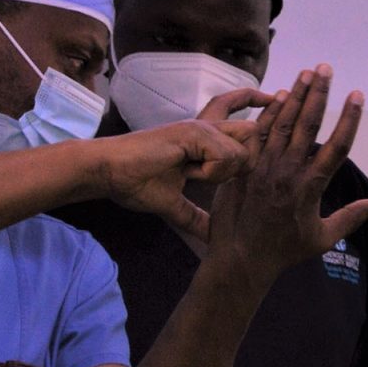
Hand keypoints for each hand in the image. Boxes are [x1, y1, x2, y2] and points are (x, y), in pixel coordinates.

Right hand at [95, 120, 253, 246]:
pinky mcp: (195, 132)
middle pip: (255, 138)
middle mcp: (209, 130)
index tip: (256, 153)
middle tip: (208, 178)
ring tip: (190, 174)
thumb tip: (212, 238)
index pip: (248, 135)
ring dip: (220, 173)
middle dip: (244, 165)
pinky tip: (185, 170)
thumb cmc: (135, 182)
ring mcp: (203, 128)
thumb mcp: (174, 205)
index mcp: (207, 143)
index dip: (258, 142)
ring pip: (243, 153)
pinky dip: (209, 172)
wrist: (109, 171)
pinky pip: (224, 157)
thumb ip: (196, 218)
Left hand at [203, 66, 367, 286]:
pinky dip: (269, 113)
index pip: (336, 147)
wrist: (240, 258)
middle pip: (308, 125)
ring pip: (283, 123)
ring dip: (295, 96)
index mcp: (311, 187)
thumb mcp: (322, 238)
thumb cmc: (284, 250)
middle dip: (319, 94)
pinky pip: (258, 134)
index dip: (348, 119)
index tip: (357, 95)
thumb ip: (350, 217)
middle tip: (326, 68)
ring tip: (307, 72)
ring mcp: (264, 167)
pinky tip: (279, 94)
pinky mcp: (244, 167)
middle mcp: (289, 172)